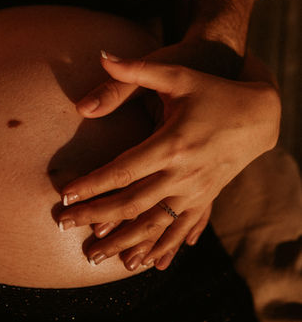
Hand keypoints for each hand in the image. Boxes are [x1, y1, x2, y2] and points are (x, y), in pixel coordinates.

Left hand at [57, 50, 280, 269]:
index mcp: (173, 143)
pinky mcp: (205, 198)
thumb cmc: (211, 89)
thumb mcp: (176, 74)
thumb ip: (135, 70)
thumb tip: (100, 57)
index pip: (123, 170)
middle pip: (133, 204)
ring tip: (93, 256)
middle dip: (95, 216)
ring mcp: (196, 190)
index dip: (92, 185)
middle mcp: (184, 173)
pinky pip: (179, 228)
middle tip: (63, 226)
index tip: (65, 196)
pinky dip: (160, 247)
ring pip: (154, 224)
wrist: (258, 114)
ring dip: (123, 242)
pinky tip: (143, 264)